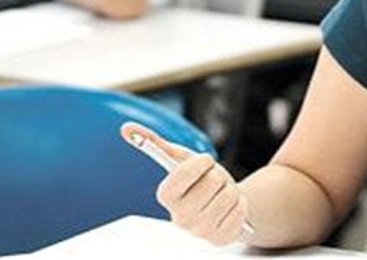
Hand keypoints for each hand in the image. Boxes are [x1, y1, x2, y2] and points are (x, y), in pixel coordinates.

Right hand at [120, 123, 250, 245]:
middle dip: (218, 175)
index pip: (183, 174)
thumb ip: (155, 144)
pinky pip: (239, 211)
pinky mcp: (220, 238)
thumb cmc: (199, 179)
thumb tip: (126, 128)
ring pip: (228, 195)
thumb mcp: (182, 159)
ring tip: (221, 194)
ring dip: (230, 189)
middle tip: (213, 181)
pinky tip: (230, 208)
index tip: (205, 161)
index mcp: (166, 196)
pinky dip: (240, 204)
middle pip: (212, 182)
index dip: (199, 164)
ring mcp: (199, 231)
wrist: (224, 200)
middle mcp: (179, 218)